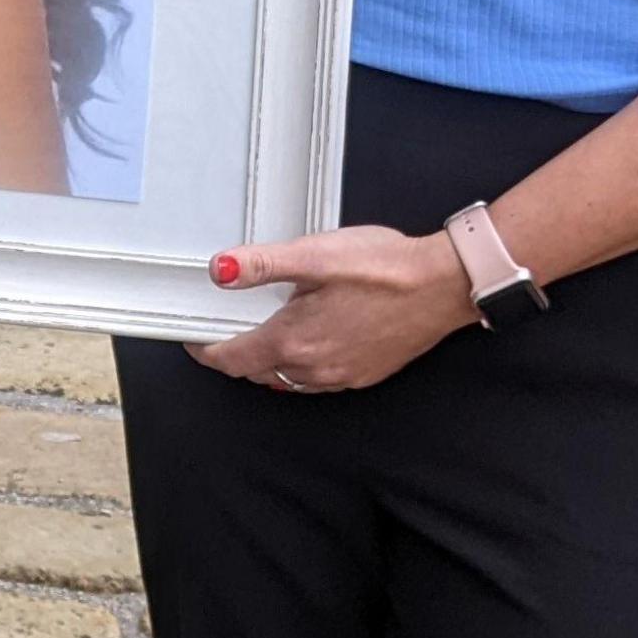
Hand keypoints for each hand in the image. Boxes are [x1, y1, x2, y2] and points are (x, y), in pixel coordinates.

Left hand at [187, 225, 474, 393]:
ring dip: (269, 361)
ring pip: (286, 381)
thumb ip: (262, 264)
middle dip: (236, 354)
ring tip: (266, 330)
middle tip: (228, 327)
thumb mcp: (315, 256)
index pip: (231, 359)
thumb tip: (221, 270)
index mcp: (294, 341)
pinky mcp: (363, 374)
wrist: (443, 286)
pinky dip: (300, 366)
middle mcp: (314, 369)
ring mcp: (341, 376)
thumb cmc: (386, 269)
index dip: (206, 350)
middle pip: (256, 372)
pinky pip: (316, 381)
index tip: (194, 338)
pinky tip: (310, 340)